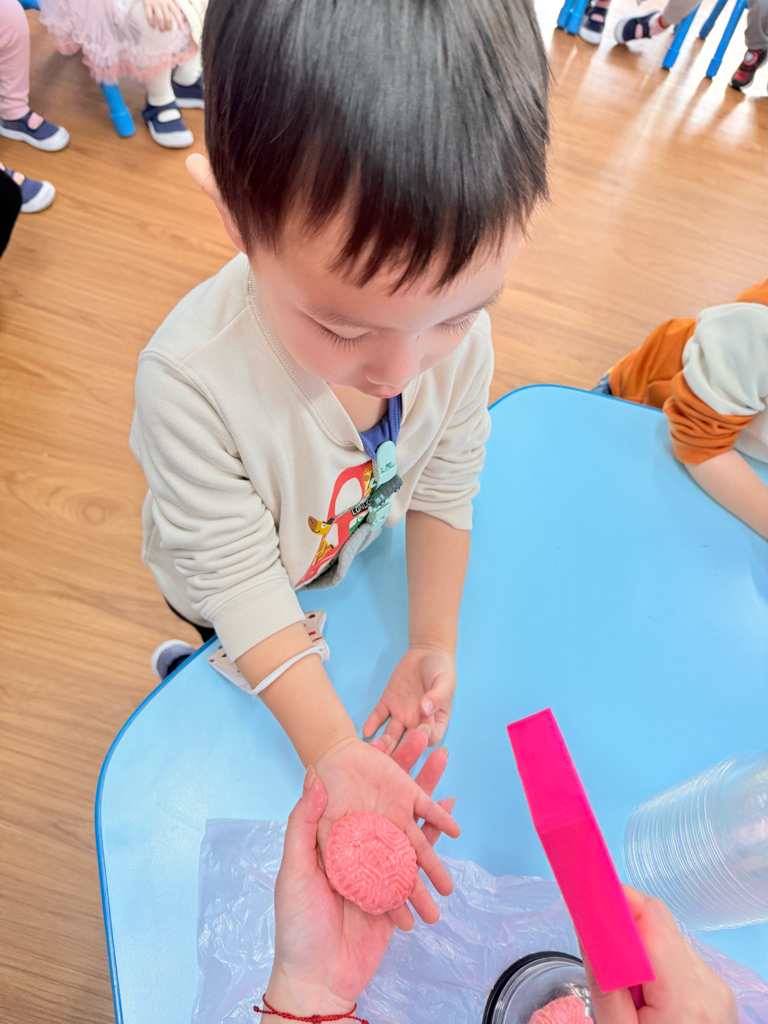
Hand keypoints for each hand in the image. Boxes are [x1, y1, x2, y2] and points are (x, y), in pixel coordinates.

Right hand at [142, 0, 183, 30]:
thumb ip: (175, 2)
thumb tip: (179, 11)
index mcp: (169, 1)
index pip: (176, 12)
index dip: (179, 21)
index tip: (181, 28)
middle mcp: (163, 3)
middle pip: (168, 18)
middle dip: (169, 26)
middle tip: (168, 30)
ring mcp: (155, 4)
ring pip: (160, 19)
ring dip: (161, 26)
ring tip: (161, 30)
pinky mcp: (147, 4)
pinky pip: (149, 15)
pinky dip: (151, 22)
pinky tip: (152, 26)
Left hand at [265, 731, 454, 1017]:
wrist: (317, 975)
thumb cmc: (296, 924)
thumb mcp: (293, 871)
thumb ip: (303, 826)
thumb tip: (313, 780)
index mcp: (334, 835)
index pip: (359, 788)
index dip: (379, 762)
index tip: (394, 734)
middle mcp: (360, 843)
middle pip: (390, 799)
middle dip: (412, 770)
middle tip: (434, 741)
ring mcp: (379, 865)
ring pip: (409, 824)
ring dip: (430, 797)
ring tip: (448, 766)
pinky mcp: (396, 889)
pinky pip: (417, 859)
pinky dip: (433, 840)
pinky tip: (449, 823)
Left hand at [363, 645, 455, 747]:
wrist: (426, 653)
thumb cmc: (441, 670)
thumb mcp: (444, 681)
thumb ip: (437, 695)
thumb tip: (426, 708)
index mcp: (435, 721)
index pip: (430, 738)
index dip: (424, 738)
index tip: (419, 733)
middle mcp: (417, 722)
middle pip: (407, 742)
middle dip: (399, 751)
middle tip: (389, 757)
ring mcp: (401, 714)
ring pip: (391, 733)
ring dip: (384, 742)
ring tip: (376, 747)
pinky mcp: (388, 703)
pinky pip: (378, 716)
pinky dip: (372, 724)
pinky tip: (366, 731)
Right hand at [584, 887, 736, 1023]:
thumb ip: (604, 981)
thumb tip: (588, 927)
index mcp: (685, 996)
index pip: (651, 918)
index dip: (617, 896)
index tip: (585, 889)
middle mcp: (709, 984)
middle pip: (659, 925)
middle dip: (622, 925)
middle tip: (594, 943)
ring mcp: (718, 988)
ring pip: (668, 940)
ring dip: (639, 948)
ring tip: (623, 988)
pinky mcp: (718, 994)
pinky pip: (680, 960)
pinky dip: (655, 965)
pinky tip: (644, 996)